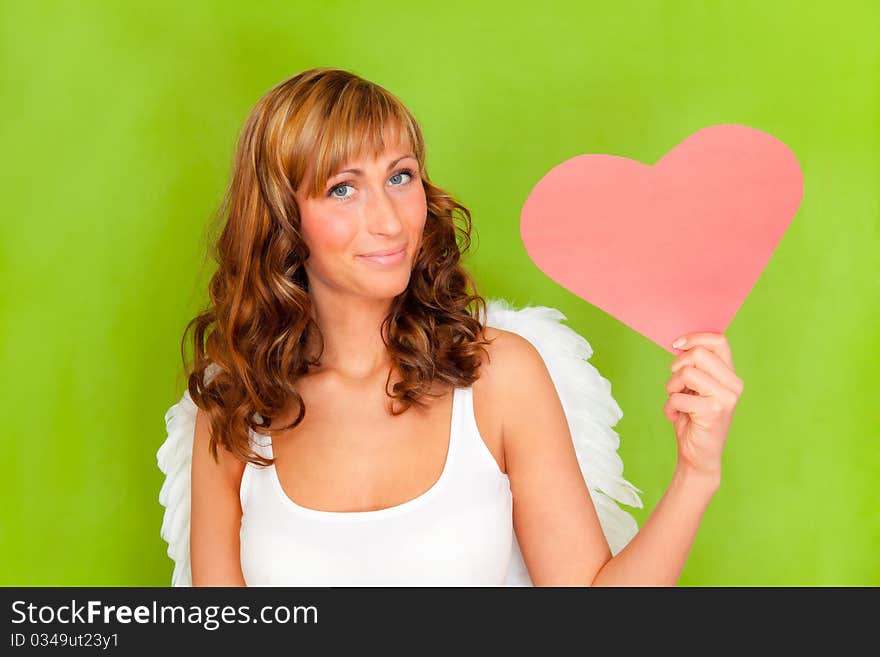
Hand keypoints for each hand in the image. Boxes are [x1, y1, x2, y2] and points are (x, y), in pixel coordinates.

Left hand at [662, 333, 742, 478]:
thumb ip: (695, 367)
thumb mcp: (695, 388)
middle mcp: (734, 384)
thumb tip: (679, 342)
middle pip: (699, 354)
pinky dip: (669, 407)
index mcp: (730, 375)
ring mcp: (726, 398)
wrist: (698, 455)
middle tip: (675, 384)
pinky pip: (677, 397)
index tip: (676, 345)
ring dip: (672, 387)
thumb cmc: (693, 418)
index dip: (694, 338)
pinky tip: (676, 417)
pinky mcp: (714, 412)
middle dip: (677, 366)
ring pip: (687, 373)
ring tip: (676, 400)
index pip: (719, 340)